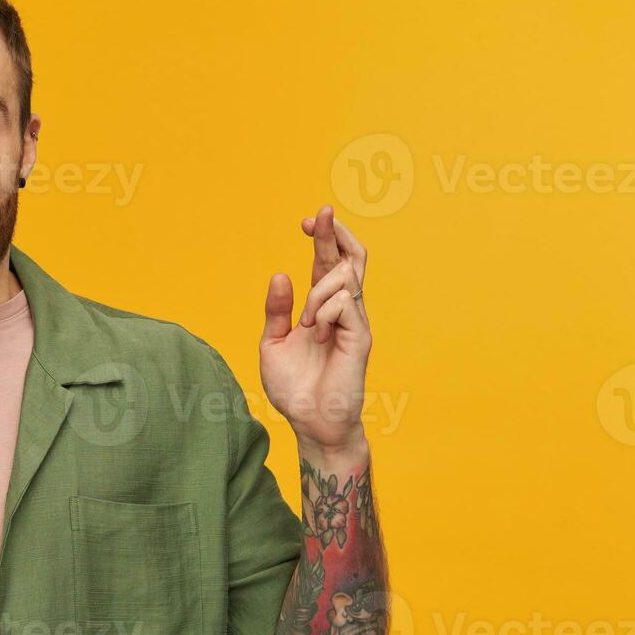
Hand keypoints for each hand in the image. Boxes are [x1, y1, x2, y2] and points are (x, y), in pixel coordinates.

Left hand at [259, 204, 371, 454]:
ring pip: (344, 277)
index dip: (321, 238)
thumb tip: (280, 275)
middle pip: (350, 258)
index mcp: (320, 308)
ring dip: (317, 291)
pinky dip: (323, 313)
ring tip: (305, 324)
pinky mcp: (361, 335)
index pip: (327, 262)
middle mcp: (341, 309)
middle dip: (334, 232)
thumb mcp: (273, 343)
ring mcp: (354, 321)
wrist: (310, 421)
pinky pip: (344, 303)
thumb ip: (276, 311)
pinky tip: (317, 335)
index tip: (306, 221)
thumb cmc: (294, 387)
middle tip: (319, 214)